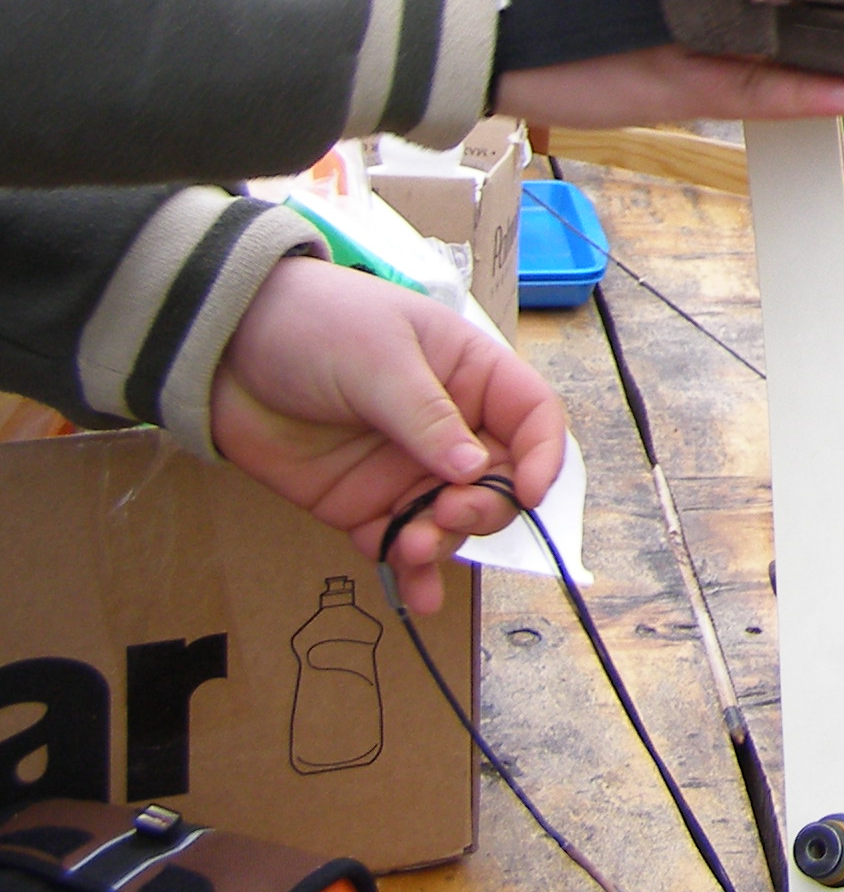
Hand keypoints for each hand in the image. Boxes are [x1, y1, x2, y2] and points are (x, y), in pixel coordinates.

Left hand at [211, 258, 567, 612]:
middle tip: (446, 516)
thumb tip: (474, 471)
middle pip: (498, 480)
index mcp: (470, 374)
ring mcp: (405, 468)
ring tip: (409, 549)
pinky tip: (419, 598)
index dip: (541, 456)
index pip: (532, 417)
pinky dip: (411, 574)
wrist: (223, 347)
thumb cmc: (315, 323)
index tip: (527, 493)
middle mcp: (449, 427)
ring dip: (442, 543)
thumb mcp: (379, 358)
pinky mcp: (362, 502)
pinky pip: (398, 542)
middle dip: (483, 508)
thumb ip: (426, 417)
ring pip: (451, 520)